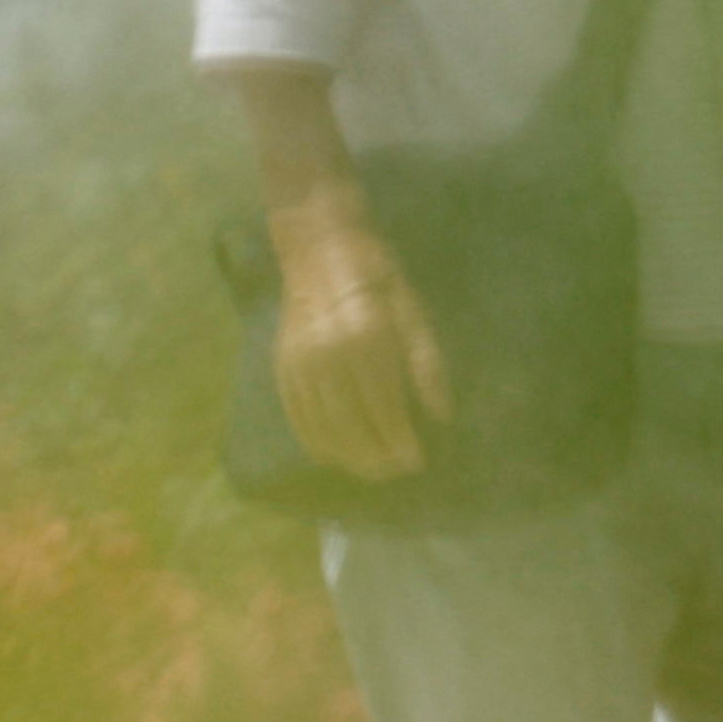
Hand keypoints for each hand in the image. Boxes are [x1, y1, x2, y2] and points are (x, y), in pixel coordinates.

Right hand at [270, 187, 450, 479]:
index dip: (399, 440)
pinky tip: (330, 455)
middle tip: (393, 473)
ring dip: (346, 454)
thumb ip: (426, 363)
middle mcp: (327, 356)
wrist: (320, 248)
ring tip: (369, 470)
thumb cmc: (379, 277)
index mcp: (366, 338)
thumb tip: (441, 414)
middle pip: (350, 423)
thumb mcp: (413, 311)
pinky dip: (313, 439)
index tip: (415, 463)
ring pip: (322, 425)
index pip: (383, 407)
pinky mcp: (281, 366)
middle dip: (374, 455)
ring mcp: (299, 363)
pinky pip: (296, 414)